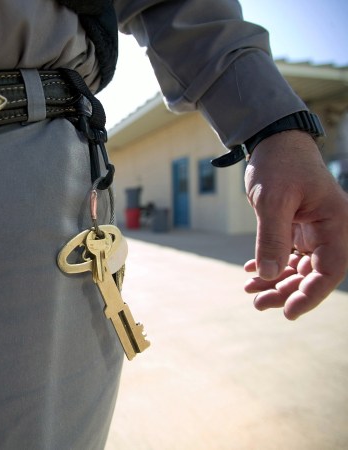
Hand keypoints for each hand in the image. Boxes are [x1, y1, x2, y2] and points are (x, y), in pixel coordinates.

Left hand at [243, 129, 347, 319]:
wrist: (273, 143)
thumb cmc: (278, 165)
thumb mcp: (272, 200)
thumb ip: (272, 237)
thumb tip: (268, 275)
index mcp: (335, 223)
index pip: (330, 269)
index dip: (311, 294)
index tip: (289, 312)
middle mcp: (328, 230)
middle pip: (313, 273)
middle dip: (286, 291)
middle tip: (257, 303)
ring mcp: (313, 230)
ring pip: (299, 267)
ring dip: (276, 281)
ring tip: (250, 291)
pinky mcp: (297, 227)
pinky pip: (287, 254)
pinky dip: (270, 264)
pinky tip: (251, 272)